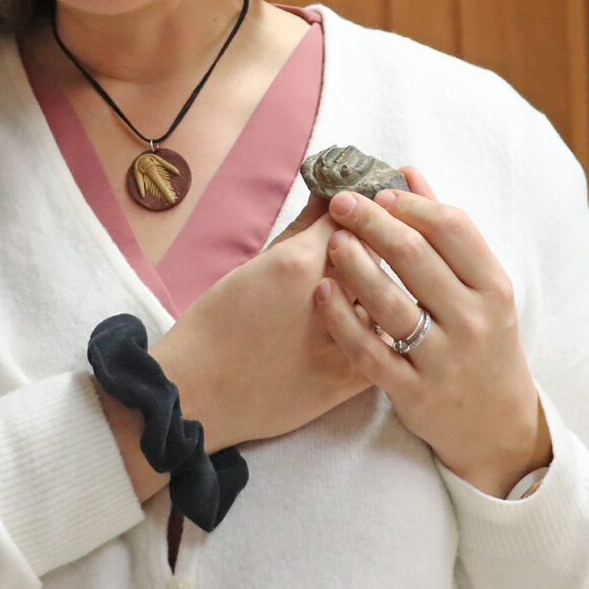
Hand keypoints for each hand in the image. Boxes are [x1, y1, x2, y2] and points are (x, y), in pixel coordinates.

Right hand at [149, 196, 370, 451]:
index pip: (355, 218)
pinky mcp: (350, 379)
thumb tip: (330, 197)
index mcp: (299, 261)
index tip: (361, 212)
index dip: (361, 213)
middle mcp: (328, 295)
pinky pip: (386, 343)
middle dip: (377, 247)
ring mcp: (343, 340)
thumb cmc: (217, 323)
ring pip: (389, 300)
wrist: (199, 391)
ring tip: (369, 292)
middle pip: (379, 255)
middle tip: (369, 247)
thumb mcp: (254, 265)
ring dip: (383, 292)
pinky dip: (382, 332)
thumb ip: (301, 229)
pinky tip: (369, 328)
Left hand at [315, 168, 550, 497]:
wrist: (497, 426)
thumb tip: (407, 172)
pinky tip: (321, 293)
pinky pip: (370, 352)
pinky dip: (343, 320)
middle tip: (341, 201)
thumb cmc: (482, 339)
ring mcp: (444, 360)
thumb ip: (443, 230)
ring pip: (391, 304)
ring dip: (356, 266)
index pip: (452, 228)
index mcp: (492, 287)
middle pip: (416, 258)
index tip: (377, 191)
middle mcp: (473, 321)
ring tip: (331, 240)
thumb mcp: (479, 286)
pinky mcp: (414, 393)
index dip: (410, 204)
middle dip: (373, 222)